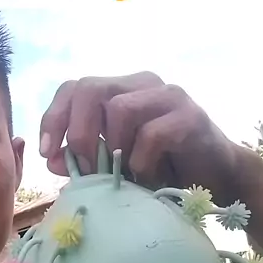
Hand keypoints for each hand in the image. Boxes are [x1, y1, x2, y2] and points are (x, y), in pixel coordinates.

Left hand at [39, 71, 243, 204]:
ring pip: (120, 109)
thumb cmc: (162, 168)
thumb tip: (52, 158)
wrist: (216, 178)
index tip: (45, 152)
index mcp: (120, 90)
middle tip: (84, 166)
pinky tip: (146, 177)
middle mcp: (141, 84)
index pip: (74, 87)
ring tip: (122, 174)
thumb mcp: (115, 164)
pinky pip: (151, 134)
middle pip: (90, 88)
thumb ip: (83, 158)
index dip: (54, 117)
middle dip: (77, 132)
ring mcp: (168, 96)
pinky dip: (140, 162)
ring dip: (113, 149)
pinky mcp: (190, 117)